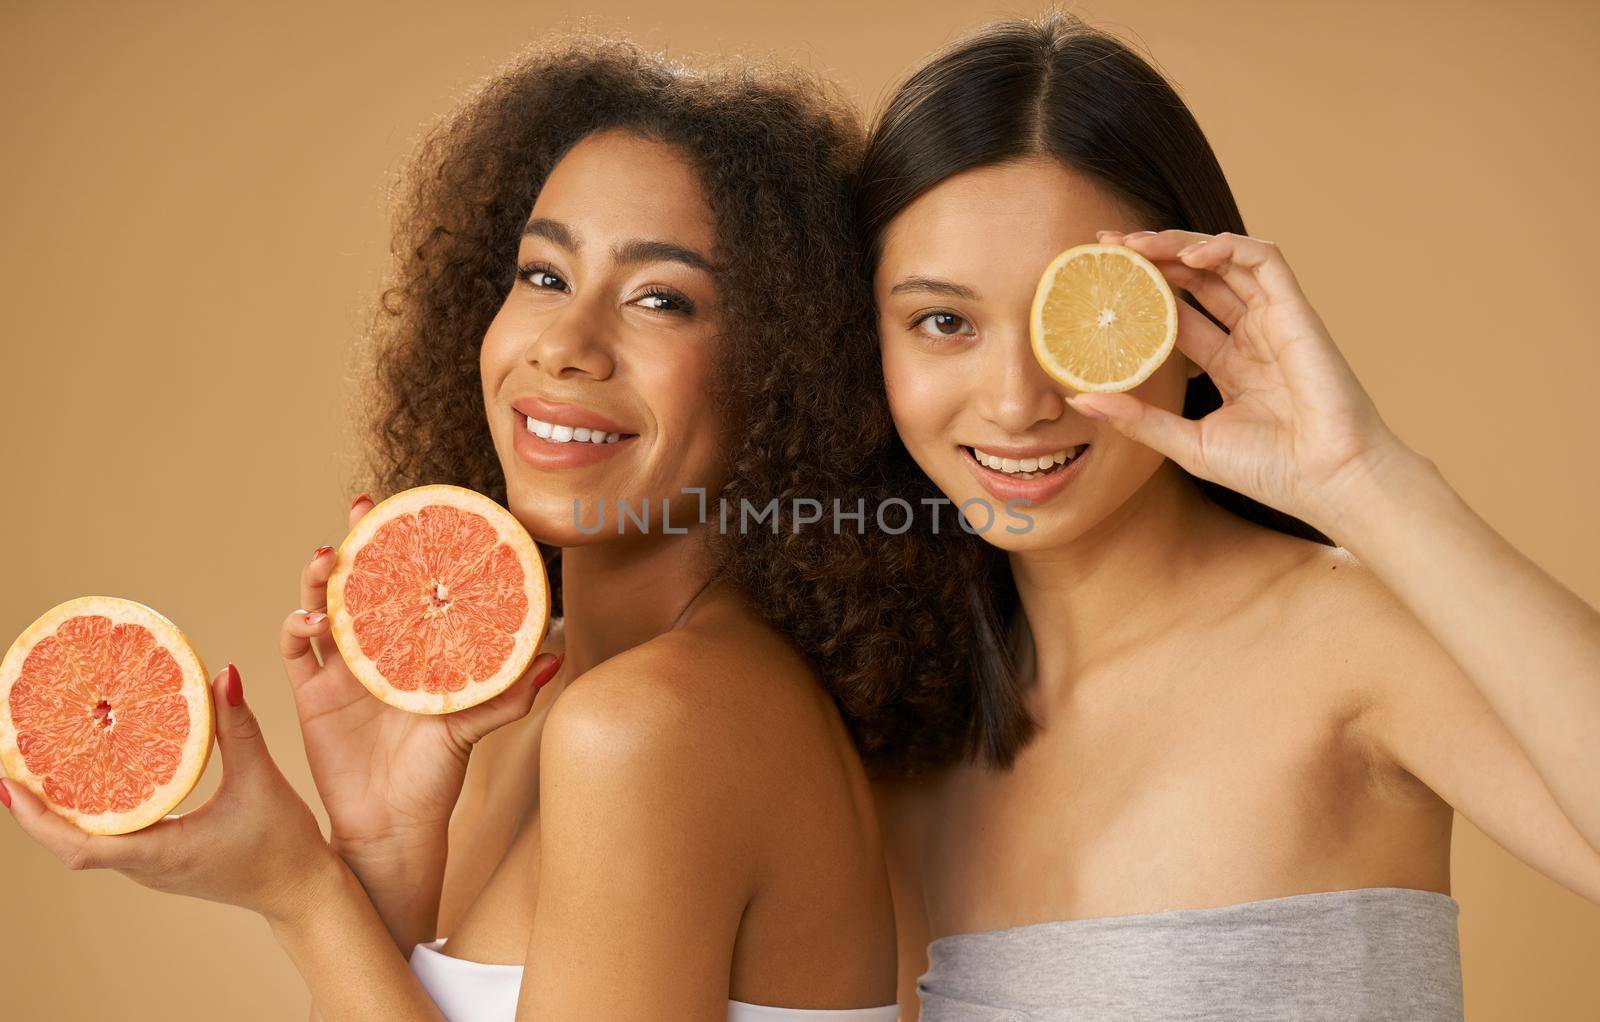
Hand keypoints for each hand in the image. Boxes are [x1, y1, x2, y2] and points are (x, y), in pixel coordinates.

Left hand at [2, 664, 335, 925]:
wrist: (302, 890)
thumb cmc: (284, 844)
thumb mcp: (261, 780)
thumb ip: (239, 728)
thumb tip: (222, 676)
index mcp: (161, 854)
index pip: (79, 847)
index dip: (38, 820)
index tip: (9, 787)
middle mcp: (146, 866)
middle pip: (71, 844)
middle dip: (36, 809)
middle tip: (12, 763)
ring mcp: (152, 868)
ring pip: (89, 842)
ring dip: (60, 812)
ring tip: (41, 768)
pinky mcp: (163, 862)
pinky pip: (113, 839)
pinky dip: (93, 813)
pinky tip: (92, 783)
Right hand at [282, 496, 560, 871]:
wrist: (390, 830)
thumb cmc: (436, 778)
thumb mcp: (473, 730)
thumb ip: (508, 696)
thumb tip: (556, 659)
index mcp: (416, 647)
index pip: (411, 583)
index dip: (408, 545)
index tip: (415, 507)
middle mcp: (378, 649)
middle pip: (361, 580)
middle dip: (358, 539)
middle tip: (362, 509)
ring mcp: (342, 668)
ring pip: (322, 603)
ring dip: (320, 577)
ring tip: (327, 560)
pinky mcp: (311, 694)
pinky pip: (294, 649)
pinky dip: (295, 625)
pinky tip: (309, 619)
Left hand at [1072, 229, 1420, 537]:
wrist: (1328, 481)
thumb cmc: (1268, 470)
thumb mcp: (1185, 443)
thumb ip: (1136, 418)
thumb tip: (1079, 399)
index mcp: (1228, 363)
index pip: (1177, 313)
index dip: (1141, 292)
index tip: (1100, 279)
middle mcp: (1249, 336)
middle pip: (1195, 279)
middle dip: (1152, 256)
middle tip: (1107, 244)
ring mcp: (1273, 321)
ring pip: (1224, 261)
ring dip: (1180, 244)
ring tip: (1136, 243)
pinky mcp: (1296, 311)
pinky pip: (1264, 260)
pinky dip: (1227, 248)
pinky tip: (1189, 256)